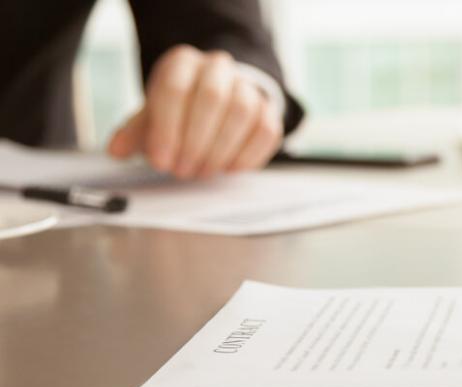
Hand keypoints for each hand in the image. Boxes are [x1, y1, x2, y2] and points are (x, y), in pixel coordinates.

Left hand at [107, 44, 283, 178]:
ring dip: (220, 150)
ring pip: (242, 113)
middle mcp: (217, 67)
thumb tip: (117, 150)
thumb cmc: (180, 109)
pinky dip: (247, 155)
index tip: (160, 161)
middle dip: (195, 141)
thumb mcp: (152, 114)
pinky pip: (266, 130)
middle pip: (212, 98)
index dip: (166, 129)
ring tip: (202, 171)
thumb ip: (135, 132)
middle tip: (182, 171)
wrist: (218, 98)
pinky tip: (228, 168)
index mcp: (183, 63)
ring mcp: (247, 86)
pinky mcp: (268, 109)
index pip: (174, 89)